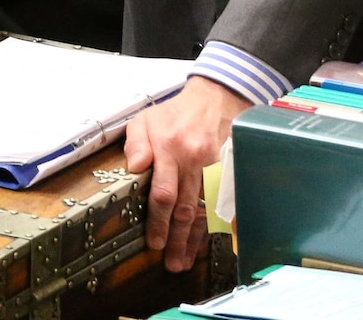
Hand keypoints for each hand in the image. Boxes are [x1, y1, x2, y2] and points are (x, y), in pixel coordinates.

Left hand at [124, 75, 249, 271]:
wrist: (214, 98)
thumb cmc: (175, 113)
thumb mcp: (145, 118)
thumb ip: (135, 143)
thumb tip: (134, 167)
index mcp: (170, 147)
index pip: (164, 193)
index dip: (158, 221)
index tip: (154, 243)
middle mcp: (194, 159)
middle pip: (186, 208)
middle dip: (177, 239)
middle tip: (170, 263)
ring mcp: (215, 166)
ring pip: (204, 209)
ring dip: (195, 239)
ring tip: (184, 261)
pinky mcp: (228, 170)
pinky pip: (220, 202)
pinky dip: (213, 225)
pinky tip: (206, 241)